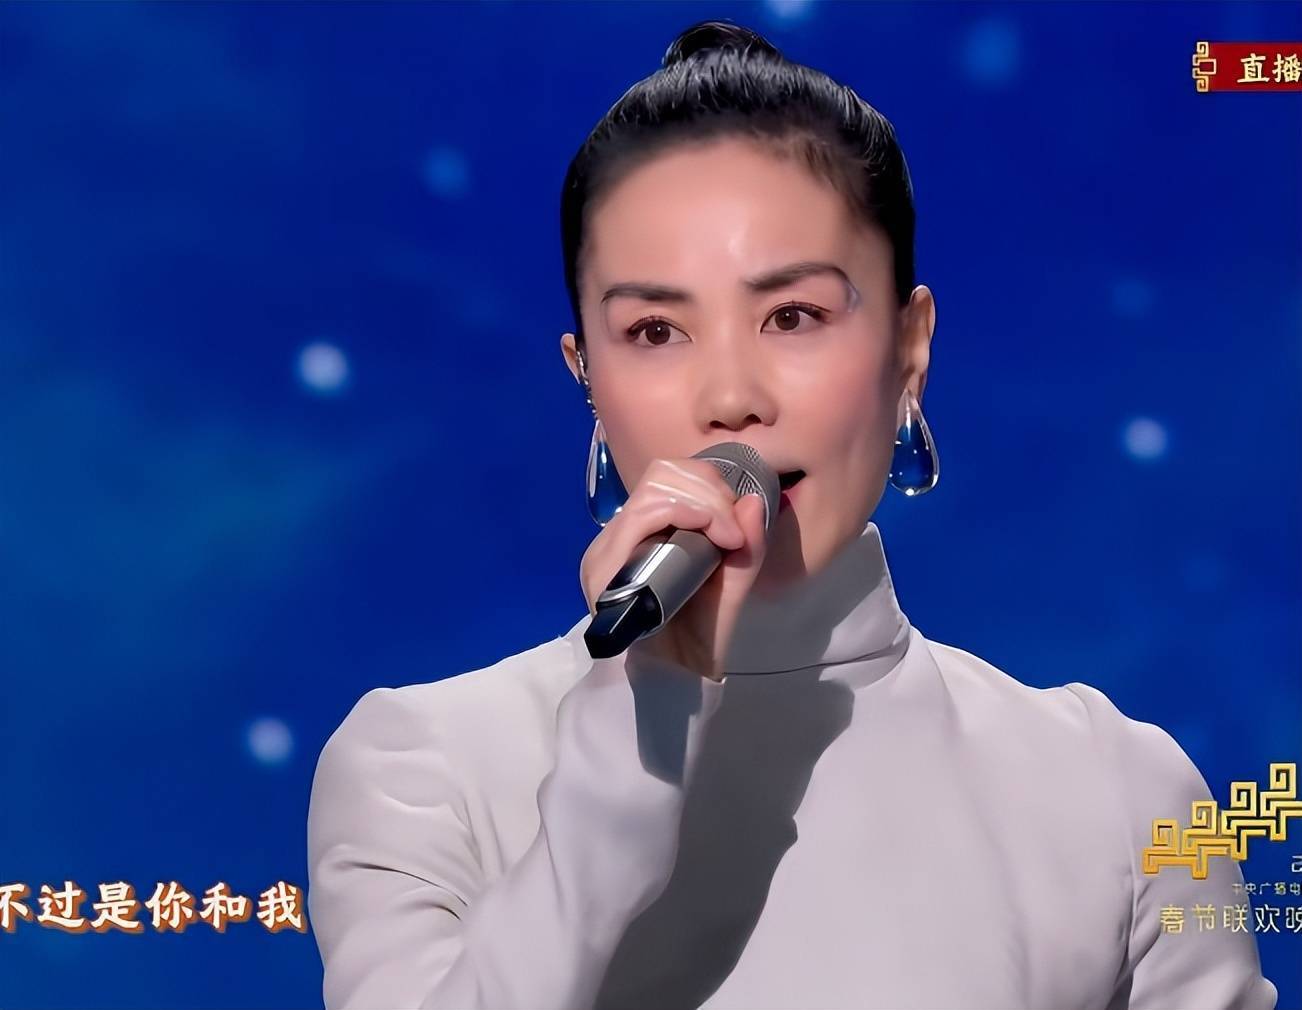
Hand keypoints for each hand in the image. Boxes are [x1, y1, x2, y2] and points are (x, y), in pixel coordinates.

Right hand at [579, 457, 770, 681]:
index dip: (709, 482)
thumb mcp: (732, 580)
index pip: (667, 477)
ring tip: (727, 536)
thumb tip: (752, 498)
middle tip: (734, 528)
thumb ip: (746, 542)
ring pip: (656, 489)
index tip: (738, 517)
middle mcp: (618, 535)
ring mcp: (607, 551)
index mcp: (643, 532)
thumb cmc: (699, 630)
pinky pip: (644, 516)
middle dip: (710, 489)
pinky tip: (714, 535)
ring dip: (704, 502)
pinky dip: (687, 513)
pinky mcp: (605, 567)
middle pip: (662, 474)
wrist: (678, 676)